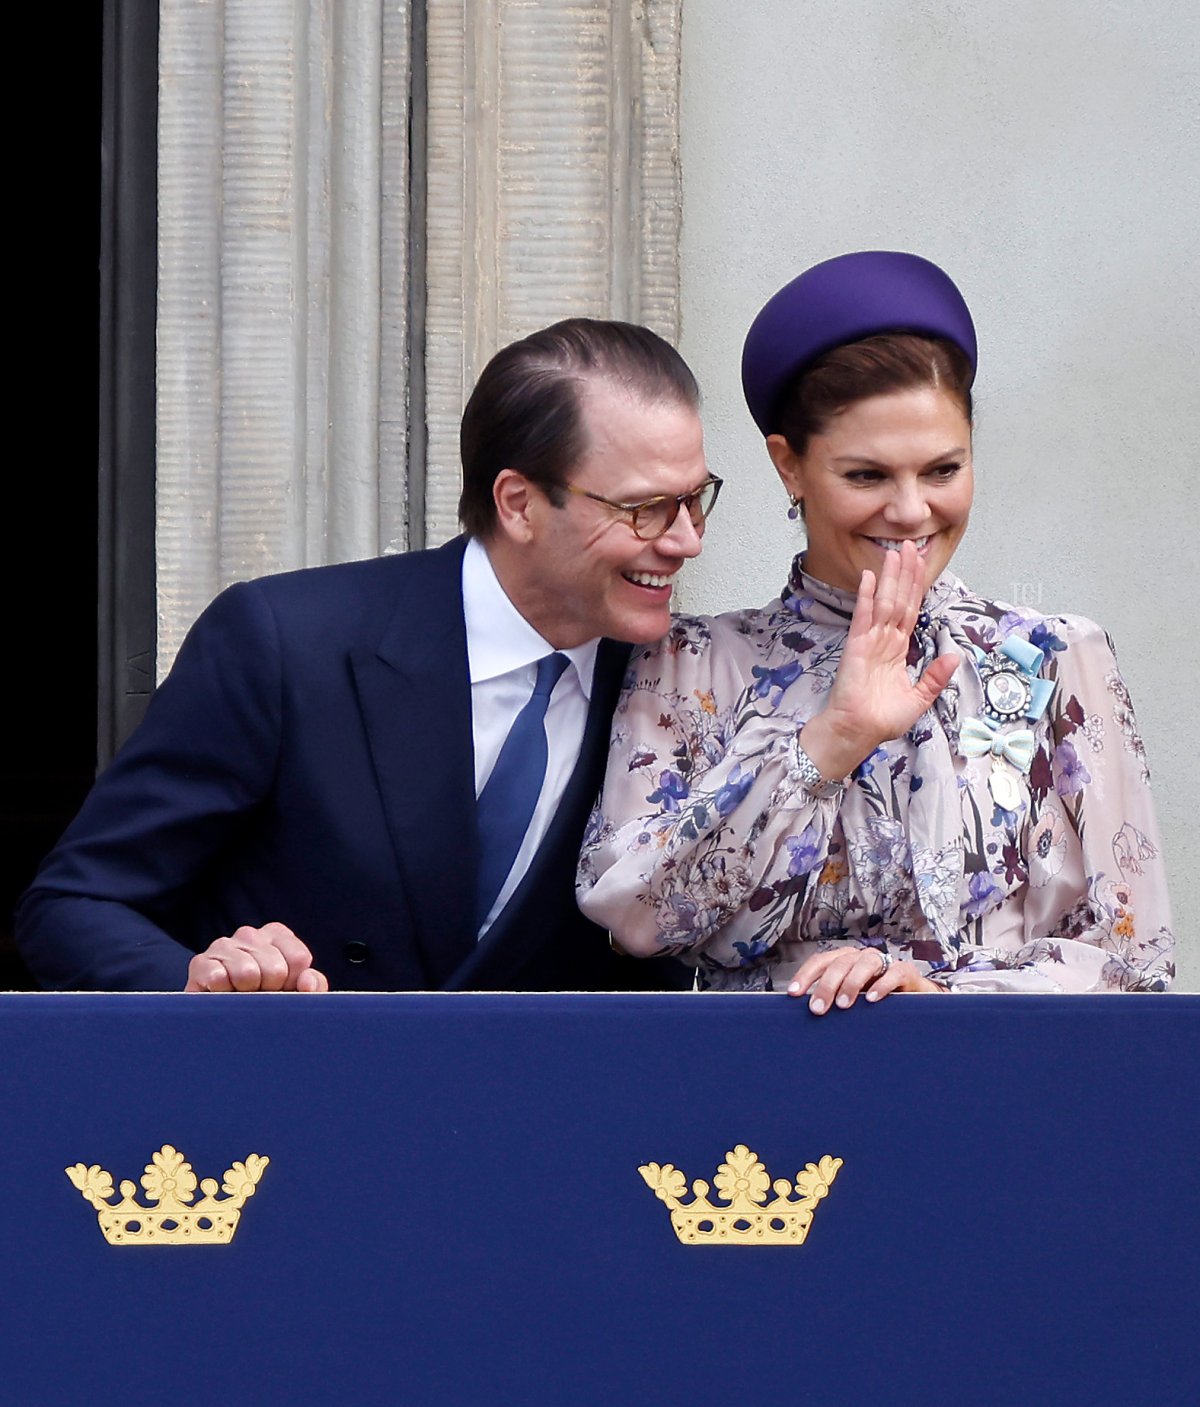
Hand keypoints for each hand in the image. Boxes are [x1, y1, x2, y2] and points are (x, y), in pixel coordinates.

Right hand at [184, 922, 329, 992]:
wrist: (222, 1021)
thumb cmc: (263, 1002)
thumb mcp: (295, 993)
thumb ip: (313, 985)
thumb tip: (306, 981)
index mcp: (277, 935)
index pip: (299, 958)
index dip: (294, 983)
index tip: (283, 989)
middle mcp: (250, 934)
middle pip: (275, 968)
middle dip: (270, 991)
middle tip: (258, 995)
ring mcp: (223, 945)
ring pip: (247, 973)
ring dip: (246, 994)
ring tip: (240, 995)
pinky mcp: (200, 963)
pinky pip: (218, 978)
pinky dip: (223, 994)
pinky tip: (222, 995)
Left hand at [786, 946, 940, 1012]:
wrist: (912, 998)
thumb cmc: (874, 999)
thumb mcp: (850, 1000)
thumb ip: (832, 1002)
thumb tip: (804, 1015)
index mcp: (844, 960)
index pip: (820, 962)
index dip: (805, 976)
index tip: (792, 994)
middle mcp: (860, 957)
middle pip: (839, 963)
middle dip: (826, 986)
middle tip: (818, 1009)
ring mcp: (883, 962)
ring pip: (864, 964)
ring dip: (851, 983)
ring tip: (843, 1005)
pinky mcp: (905, 971)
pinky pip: (893, 973)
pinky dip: (882, 985)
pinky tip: (873, 999)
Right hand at [800, 540, 959, 780]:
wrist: (858, 732)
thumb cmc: (882, 719)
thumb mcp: (919, 699)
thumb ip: (935, 676)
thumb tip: (955, 655)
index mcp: (898, 650)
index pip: (911, 611)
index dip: (917, 588)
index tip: (922, 565)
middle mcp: (884, 641)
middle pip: (899, 599)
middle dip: (906, 573)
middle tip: (911, 545)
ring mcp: (869, 641)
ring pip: (885, 602)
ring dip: (891, 576)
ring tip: (896, 552)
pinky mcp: (856, 646)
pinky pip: (864, 616)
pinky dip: (868, 596)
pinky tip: (872, 576)